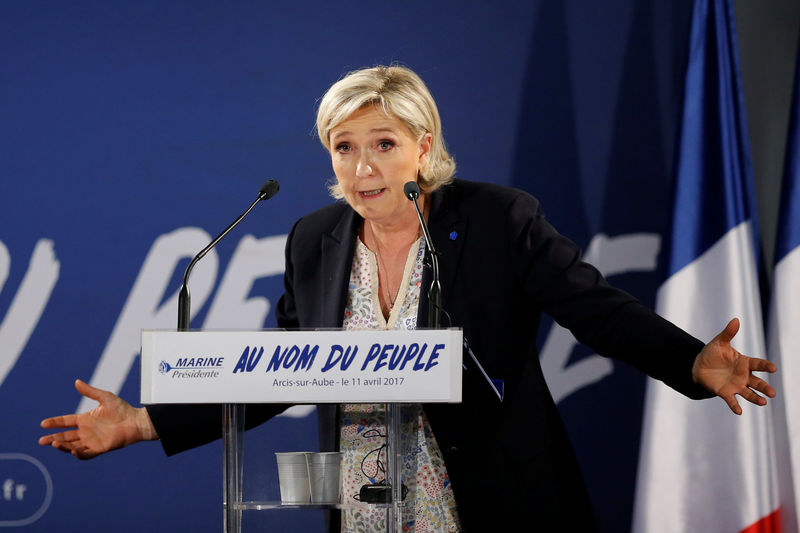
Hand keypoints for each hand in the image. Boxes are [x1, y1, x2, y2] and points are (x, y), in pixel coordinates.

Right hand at [39, 379, 157, 459]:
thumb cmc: (122, 409)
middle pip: (65, 436)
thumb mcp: (105, 397)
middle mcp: (86, 431)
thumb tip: (77, 382)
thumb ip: (90, 392)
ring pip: (73, 446)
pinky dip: (79, 454)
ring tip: (54, 443)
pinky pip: (86, 454)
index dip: (55, 422)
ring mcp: (92, 441)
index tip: (43, 423)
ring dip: (63, 446)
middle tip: (41, 441)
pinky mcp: (100, 448)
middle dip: (53, 438)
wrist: (136, 421)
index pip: (66, 422)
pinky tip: (73, 451)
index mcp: (86, 419)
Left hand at [692, 318, 776, 414]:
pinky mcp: (726, 392)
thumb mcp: (719, 342)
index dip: (765, 366)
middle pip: (757, 382)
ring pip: (749, 393)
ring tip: (764, 402)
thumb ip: (728, 333)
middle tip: (772, 393)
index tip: (773, 368)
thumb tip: (735, 320)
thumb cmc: (712, 353)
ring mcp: (736, 385)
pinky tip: (739, 412)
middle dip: (764, 387)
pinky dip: (736, 406)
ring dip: (756, 398)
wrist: (699, 366)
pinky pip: (732, 401)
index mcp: (744, 362)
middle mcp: (743, 376)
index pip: (758, 364)